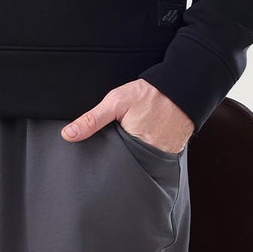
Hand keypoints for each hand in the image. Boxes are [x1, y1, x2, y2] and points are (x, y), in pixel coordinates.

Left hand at [60, 79, 193, 152]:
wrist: (184, 88)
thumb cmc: (151, 94)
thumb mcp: (116, 102)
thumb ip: (92, 120)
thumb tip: (68, 135)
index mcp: (132, 147)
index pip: (112, 161)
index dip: (104, 157)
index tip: (101, 151)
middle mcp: (149, 156)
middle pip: (126, 163)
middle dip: (119, 157)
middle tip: (119, 141)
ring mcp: (162, 156)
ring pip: (141, 161)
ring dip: (135, 154)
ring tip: (133, 138)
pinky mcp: (172, 152)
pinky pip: (155, 156)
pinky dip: (149, 150)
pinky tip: (147, 137)